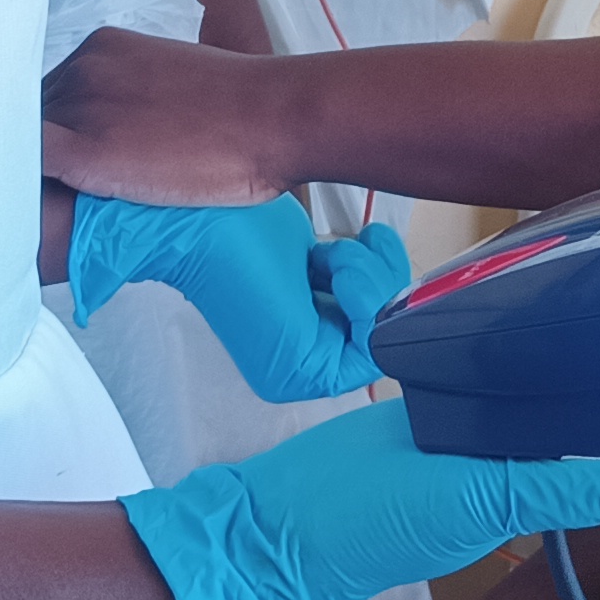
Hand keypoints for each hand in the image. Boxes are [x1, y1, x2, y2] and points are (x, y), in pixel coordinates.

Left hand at [42, 28, 295, 207]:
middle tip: (60, 188)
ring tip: (55, 206)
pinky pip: (28, 170)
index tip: (66, 159)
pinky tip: (43, 213)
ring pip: (24, 143)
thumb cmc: (240, 107)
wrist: (269, 116)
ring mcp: (79, 105)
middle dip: (41, 150)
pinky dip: (26, 190)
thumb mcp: (174, 81)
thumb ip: (133, 96)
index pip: (52, 92)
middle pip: (33, 115)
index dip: (55, 129)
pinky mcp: (81, 150)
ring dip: (34, 173)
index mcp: (103, 47)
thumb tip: (122, 129)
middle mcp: (81, 67)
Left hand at [70, 192, 413, 403]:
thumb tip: (396, 287)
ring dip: (369, 281)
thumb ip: (352, 283)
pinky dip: (366, 298)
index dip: (383, 282)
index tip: (364, 245)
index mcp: (305, 344)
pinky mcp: (300, 370)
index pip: (380, 324)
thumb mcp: (319, 258)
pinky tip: (334, 270)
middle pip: (387, 333)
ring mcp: (300, 375)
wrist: (202, 223)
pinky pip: (370, 347)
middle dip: (380, 278)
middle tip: (346, 249)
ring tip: (328, 257)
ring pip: (383, 339)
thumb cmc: (248, 229)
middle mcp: (302, 367)